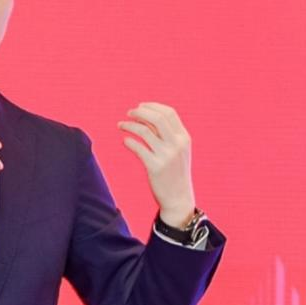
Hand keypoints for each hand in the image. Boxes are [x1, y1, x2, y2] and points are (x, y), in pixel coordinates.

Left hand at [118, 102, 195, 227]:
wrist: (178, 198)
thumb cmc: (175, 172)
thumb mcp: (177, 150)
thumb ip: (166, 134)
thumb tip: (145, 116)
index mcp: (184, 137)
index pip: (169, 113)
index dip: (152, 106)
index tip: (139, 106)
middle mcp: (177, 144)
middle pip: (157, 118)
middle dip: (140, 112)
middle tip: (128, 113)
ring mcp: (167, 155)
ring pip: (144, 131)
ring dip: (129, 125)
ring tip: (120, 125)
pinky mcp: (155, 167)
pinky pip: (138, 148)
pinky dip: (129, 141)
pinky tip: (125, 141)